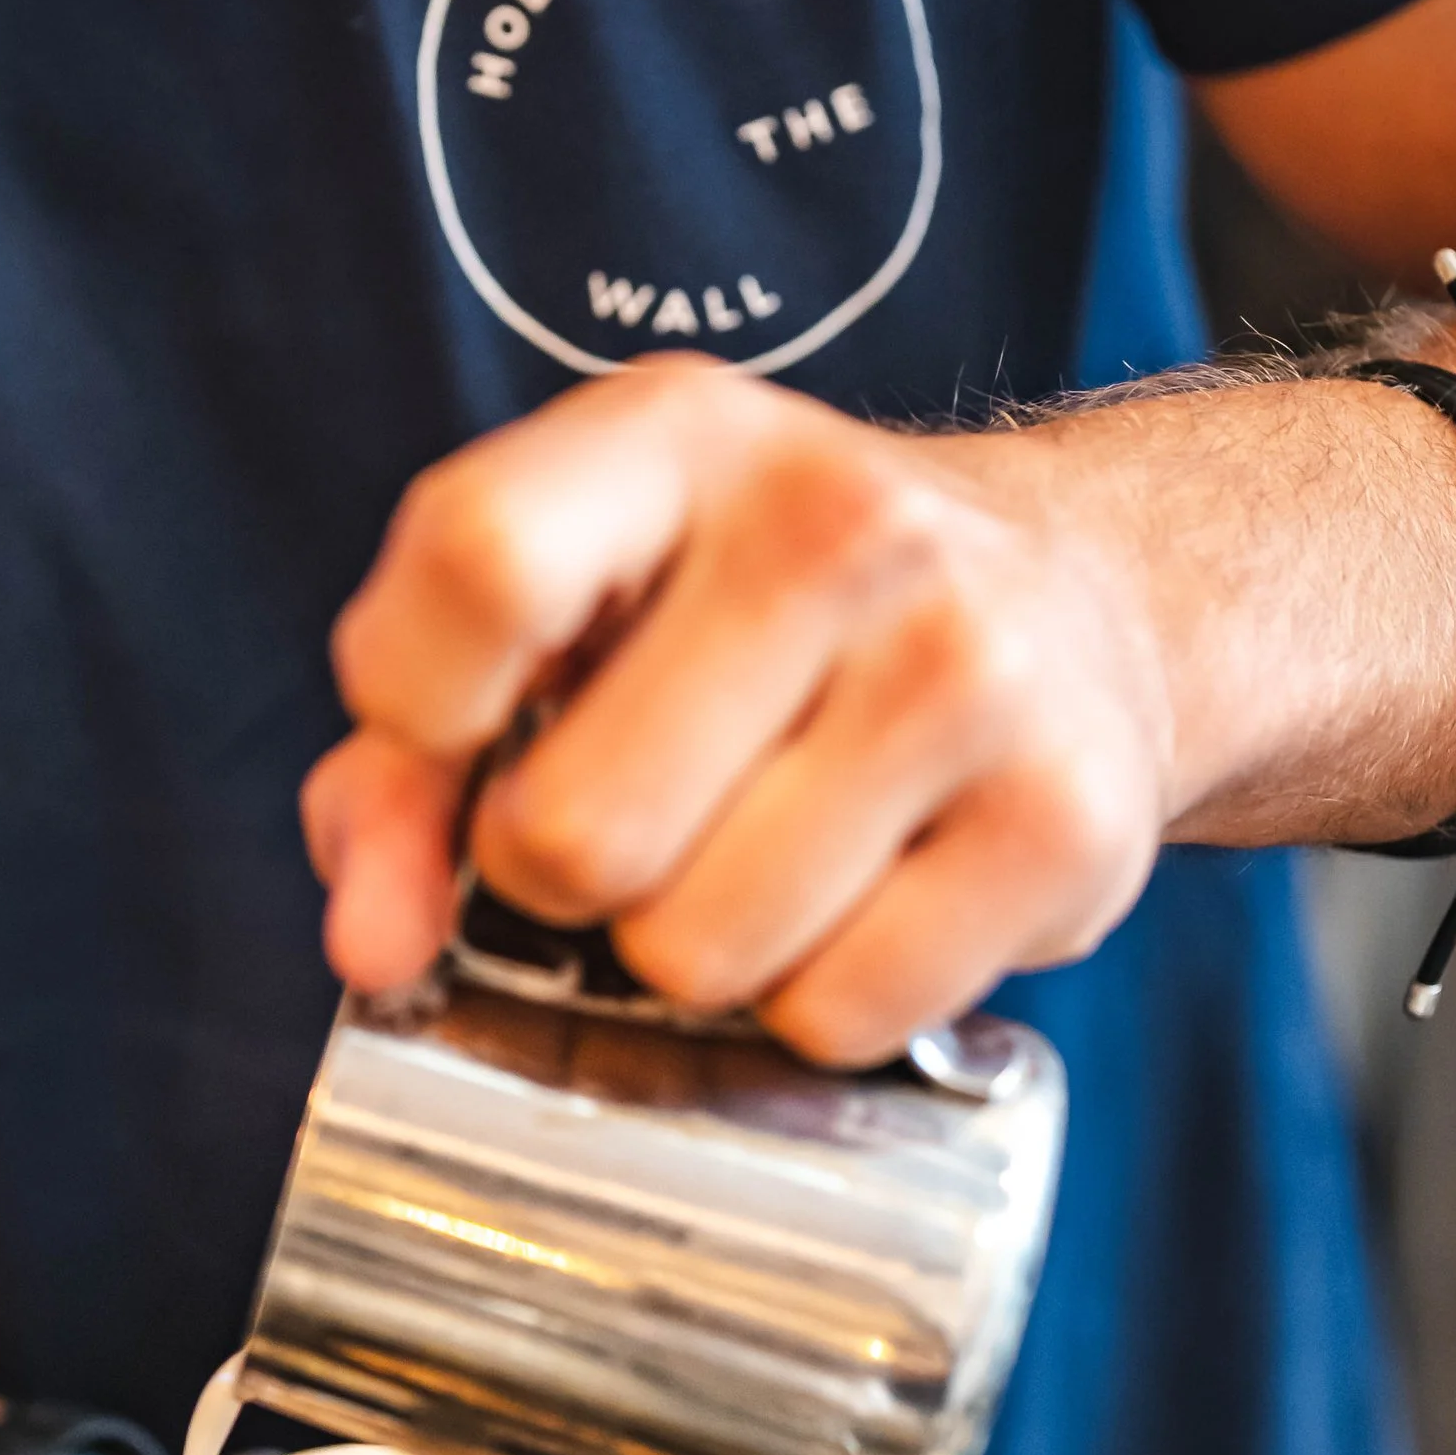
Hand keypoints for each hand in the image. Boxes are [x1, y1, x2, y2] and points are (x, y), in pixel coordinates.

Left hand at [301, 355, 1455, 1062]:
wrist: (1078, 606)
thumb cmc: (762, 626)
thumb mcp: (576, 615)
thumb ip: (413, 760)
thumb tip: (377, 943)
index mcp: (680, 438)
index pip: (479, 567)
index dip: (416, 711)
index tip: (452, 747)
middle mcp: (840, 527)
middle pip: (574, 831)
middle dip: (565, 878)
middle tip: (640, 820)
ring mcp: (970, 673)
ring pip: (698, 952)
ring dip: (695, 952)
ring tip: (761, 856)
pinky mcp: (1062, 825)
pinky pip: (835, 1016)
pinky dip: (816, 1005)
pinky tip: (860, 902)